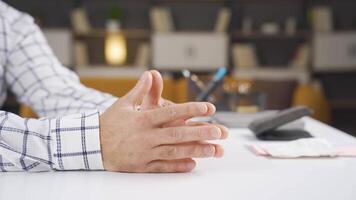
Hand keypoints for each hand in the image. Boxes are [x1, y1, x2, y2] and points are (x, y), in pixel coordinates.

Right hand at [100, 71, 227, 172]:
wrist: (91, 145)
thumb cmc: (109, 123)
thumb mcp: (123, 103)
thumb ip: (141, 90)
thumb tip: (151, 73)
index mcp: (143, 119)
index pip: (172, 113)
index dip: (192, 109)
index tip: (209, 108)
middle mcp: (146, 136)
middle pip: (177, 134)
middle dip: (201, 132)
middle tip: (219, 131)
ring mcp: (144, 152)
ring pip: (174, 151)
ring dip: (195, 150)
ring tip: (214, 150)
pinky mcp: (142, 165)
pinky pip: (162, 167)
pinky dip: (178, 166)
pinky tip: (192, 164)